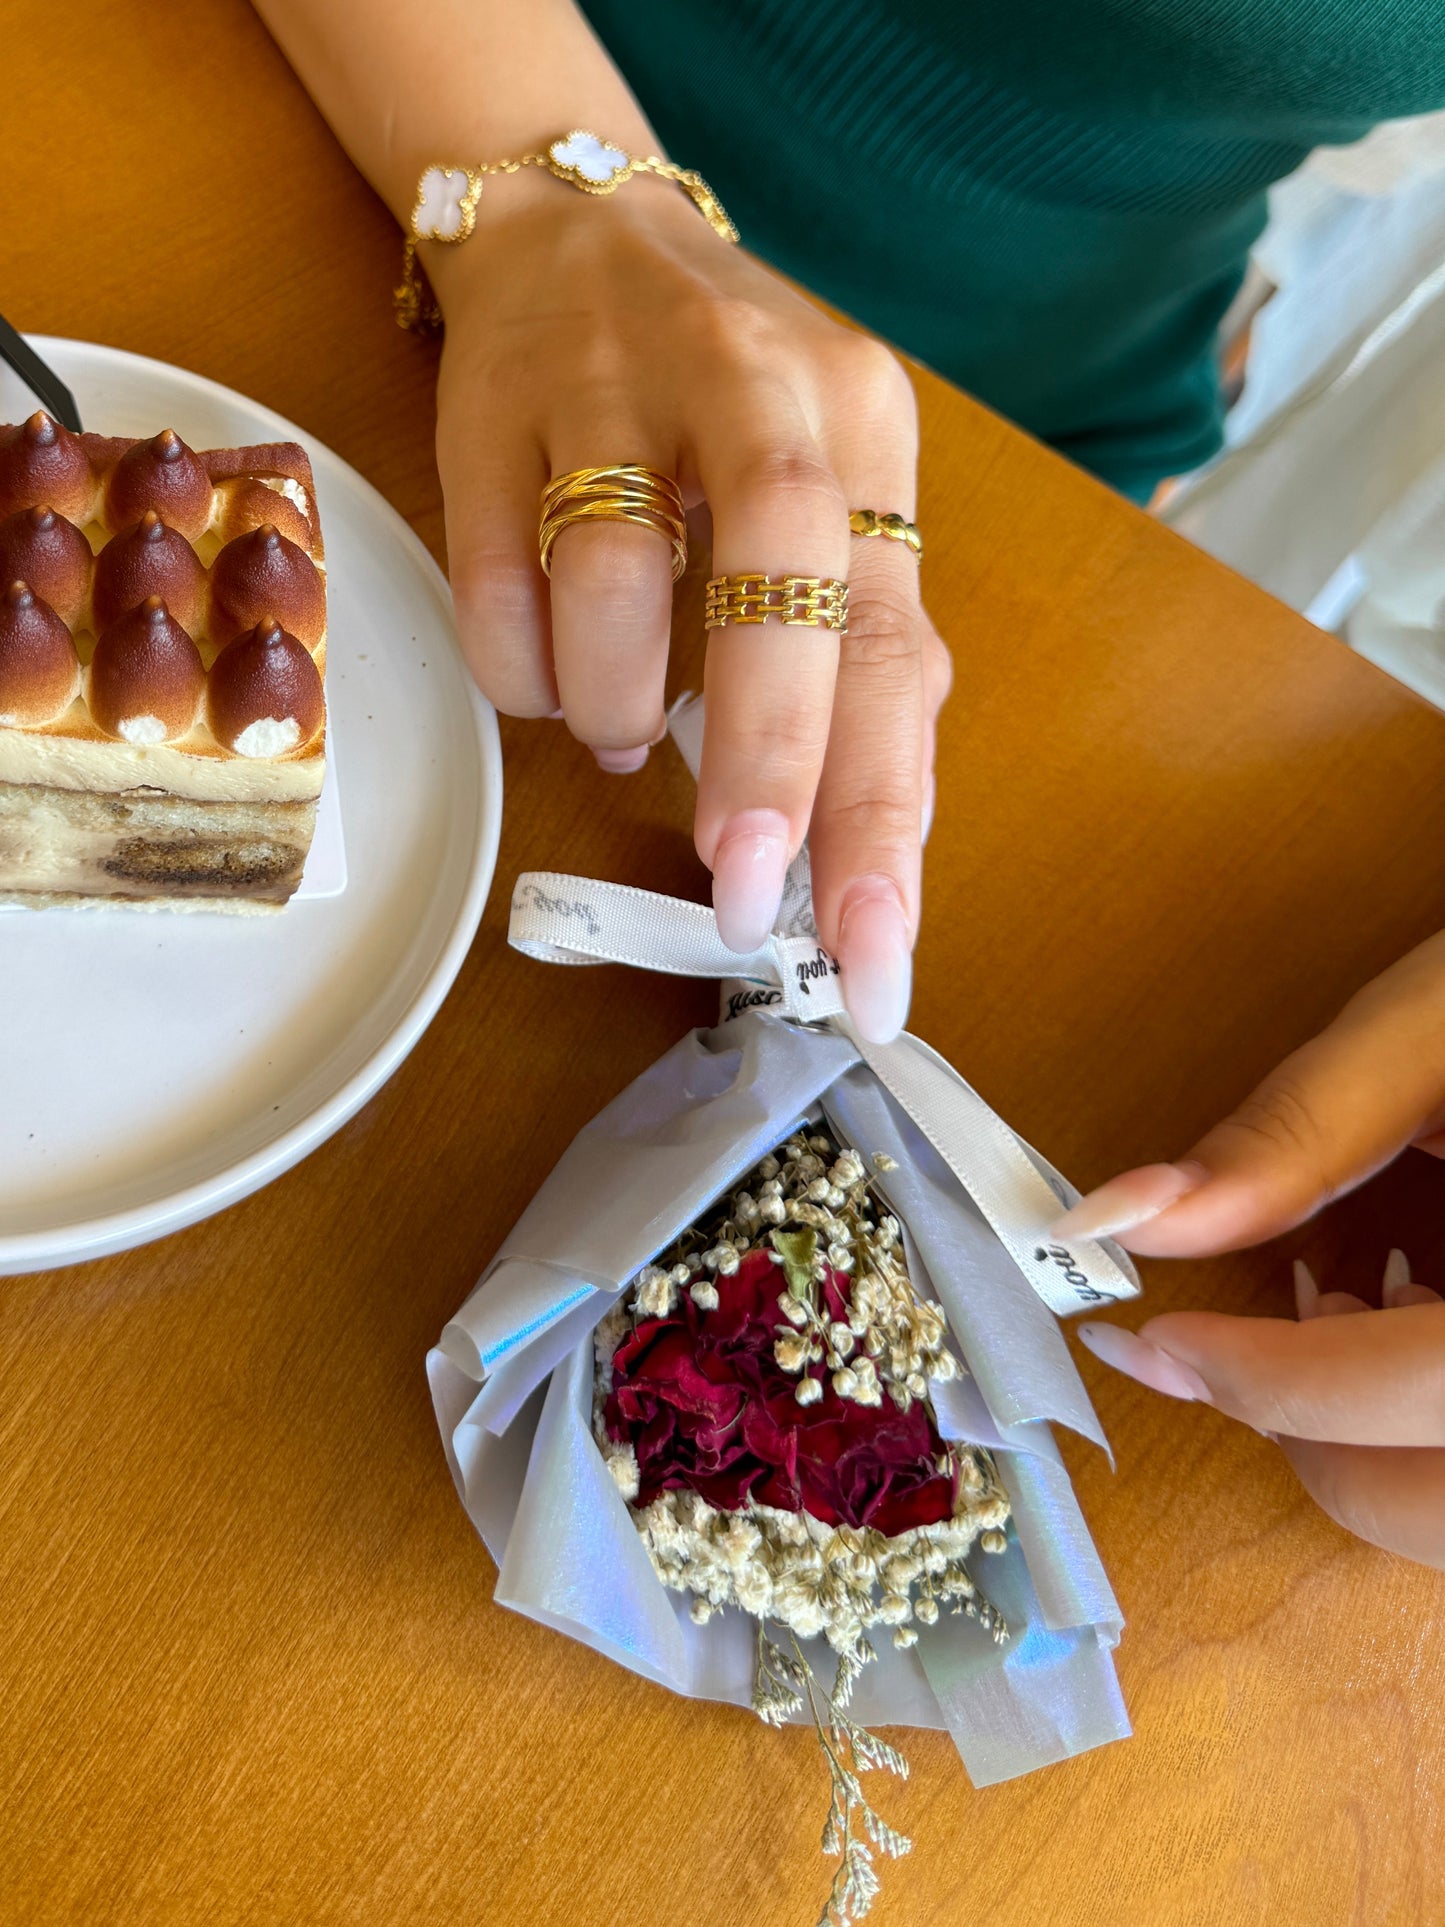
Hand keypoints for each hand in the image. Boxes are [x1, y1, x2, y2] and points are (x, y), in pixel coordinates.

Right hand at [430, 188, 950, 1042]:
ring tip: (613, 731)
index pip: (889, 644)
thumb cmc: (721, 416)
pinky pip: (497, 591)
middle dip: (765, 769)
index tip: (871, 954)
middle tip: (738, 896)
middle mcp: (757, 386)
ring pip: (611, 596)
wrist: (577, 235)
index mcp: (862, 431)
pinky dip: (522, 670)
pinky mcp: (493, 408)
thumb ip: (852, 657)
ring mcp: (614, 386)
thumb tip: (854, 847)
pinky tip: (548, 664)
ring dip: (609, 711)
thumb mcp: (824, 509)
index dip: (879, 813)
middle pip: (775, 592)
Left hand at [1048, 928, 1444, 1566]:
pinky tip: (1407, 1322)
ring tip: (1342, 1314)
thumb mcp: (1427, 1035)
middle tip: (1222, 1345)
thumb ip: (1292, 1135)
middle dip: (1306, 1434)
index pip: (1418, 1387)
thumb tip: (1130, 1217)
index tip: (1142, 1336)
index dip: (1259, 1378)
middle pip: (1435, 1501)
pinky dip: (1418, 1438)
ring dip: (1366, 1451)